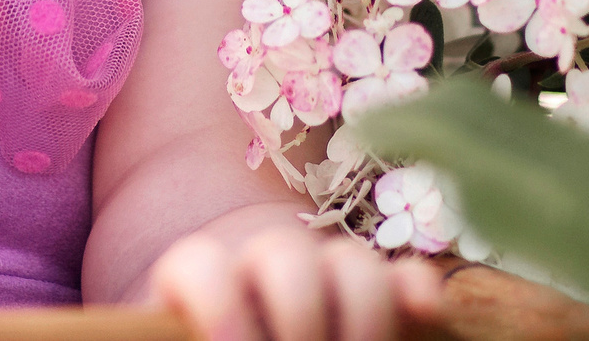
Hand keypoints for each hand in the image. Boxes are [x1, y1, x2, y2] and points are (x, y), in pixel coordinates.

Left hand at [148, 224, 444, 340]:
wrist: (220, 319)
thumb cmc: (187, 334)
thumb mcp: (168, 332)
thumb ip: (165, 327)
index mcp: (198, 277)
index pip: (201, 266)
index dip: (216, 304)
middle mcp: (259, 265)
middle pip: (284, 257)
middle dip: (297, 317)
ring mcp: (319, 272)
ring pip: (351, 261)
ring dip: (362, 315)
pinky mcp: (370, 295)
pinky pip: (404, 278)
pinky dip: (416, 292)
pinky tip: (423, 316)